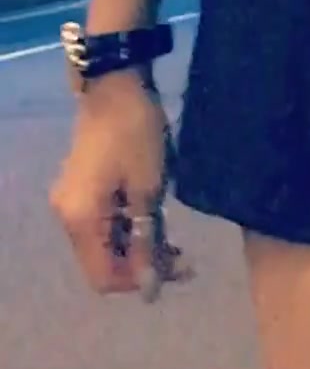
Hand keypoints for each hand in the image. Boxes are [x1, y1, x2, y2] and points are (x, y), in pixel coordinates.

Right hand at [50, 73, 192, 300]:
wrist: (116, 84)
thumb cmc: (136, 135)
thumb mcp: (148, 190)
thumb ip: (145, 241)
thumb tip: (149, 284)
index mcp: (80, 221)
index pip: (104, 277)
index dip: (139, 281)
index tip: (175, 269)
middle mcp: (67, 217)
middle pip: (102, 262)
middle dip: (142, 264)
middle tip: (182, 258)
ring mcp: (71, 201)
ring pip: (104, 243)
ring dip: (136, 246)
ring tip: (174, 240)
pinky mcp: (80, 187)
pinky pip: (102, 222)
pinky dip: (127, 227)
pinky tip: (154, 219)